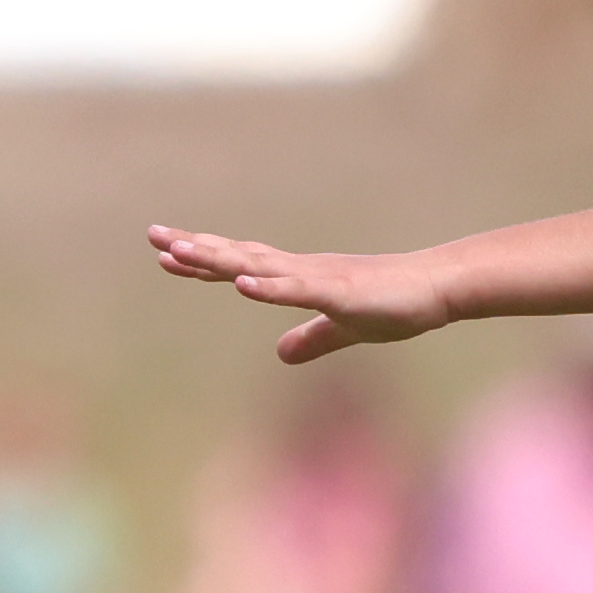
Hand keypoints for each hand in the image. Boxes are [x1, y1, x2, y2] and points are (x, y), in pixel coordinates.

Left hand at [149, 225, 449, 362]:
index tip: (165, 255)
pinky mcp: (340, 293)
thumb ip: (311, 340)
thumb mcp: (342, 330)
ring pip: (260, 267)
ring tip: (181, 253)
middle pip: (238, 257)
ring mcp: (318, 279)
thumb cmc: (394, 304)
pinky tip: (243, 284)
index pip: (241, 266)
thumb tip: (282, 355)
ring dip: (220, 260)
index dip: (203, 262)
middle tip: (154, 237)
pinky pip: (299, 290)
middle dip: (196, 249)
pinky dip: (270, 287)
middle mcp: (300, 271)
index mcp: (298, 278)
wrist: (438, 289)